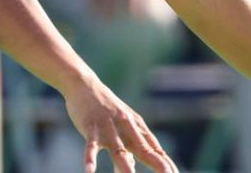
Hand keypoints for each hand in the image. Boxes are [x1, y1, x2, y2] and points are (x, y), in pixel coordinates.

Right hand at [62, 77, 178, 172]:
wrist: (85, 85)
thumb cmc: (105, 109)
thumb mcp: (120, 126)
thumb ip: (126, 147)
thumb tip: (130, 168)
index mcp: (136, 126)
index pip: (154, 148)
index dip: (165, 162)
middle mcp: (126, 126)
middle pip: (143, 149)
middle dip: (156, 164)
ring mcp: (108, 127)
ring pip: (118, 149)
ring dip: (124, 165)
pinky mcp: (91, 127)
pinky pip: (90, 145)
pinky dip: (89, 158)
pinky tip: (89, 171)